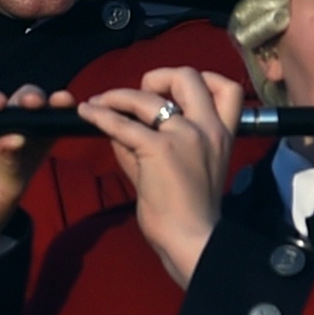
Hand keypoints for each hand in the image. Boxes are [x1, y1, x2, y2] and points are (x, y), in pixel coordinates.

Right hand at [0, 85, 69, 278]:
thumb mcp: (6, 190)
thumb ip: (11, 163)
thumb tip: (15, 136)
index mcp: (28, 144)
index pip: (45, 119)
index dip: (56, 107)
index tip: (64, 101)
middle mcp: (2, 130)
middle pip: (17, 104)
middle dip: (26, 98)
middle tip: (32, 102)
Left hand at [79, 68, 245, 287]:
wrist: (193, 239)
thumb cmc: (189, 212)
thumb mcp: (181, 167)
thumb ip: (156, 141)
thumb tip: (121, 121)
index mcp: (222, 134)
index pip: (227, 89)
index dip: (202, 79)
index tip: (174, 90)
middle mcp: (207, 128)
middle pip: (188, 76)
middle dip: (158, 76)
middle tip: (138, 93)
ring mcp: (185, 135)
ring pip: (147, 97)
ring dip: (117, 95)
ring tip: (99, 102)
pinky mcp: (159, 149)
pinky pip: (122, 124)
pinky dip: (100, 115)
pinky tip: (86, 114)